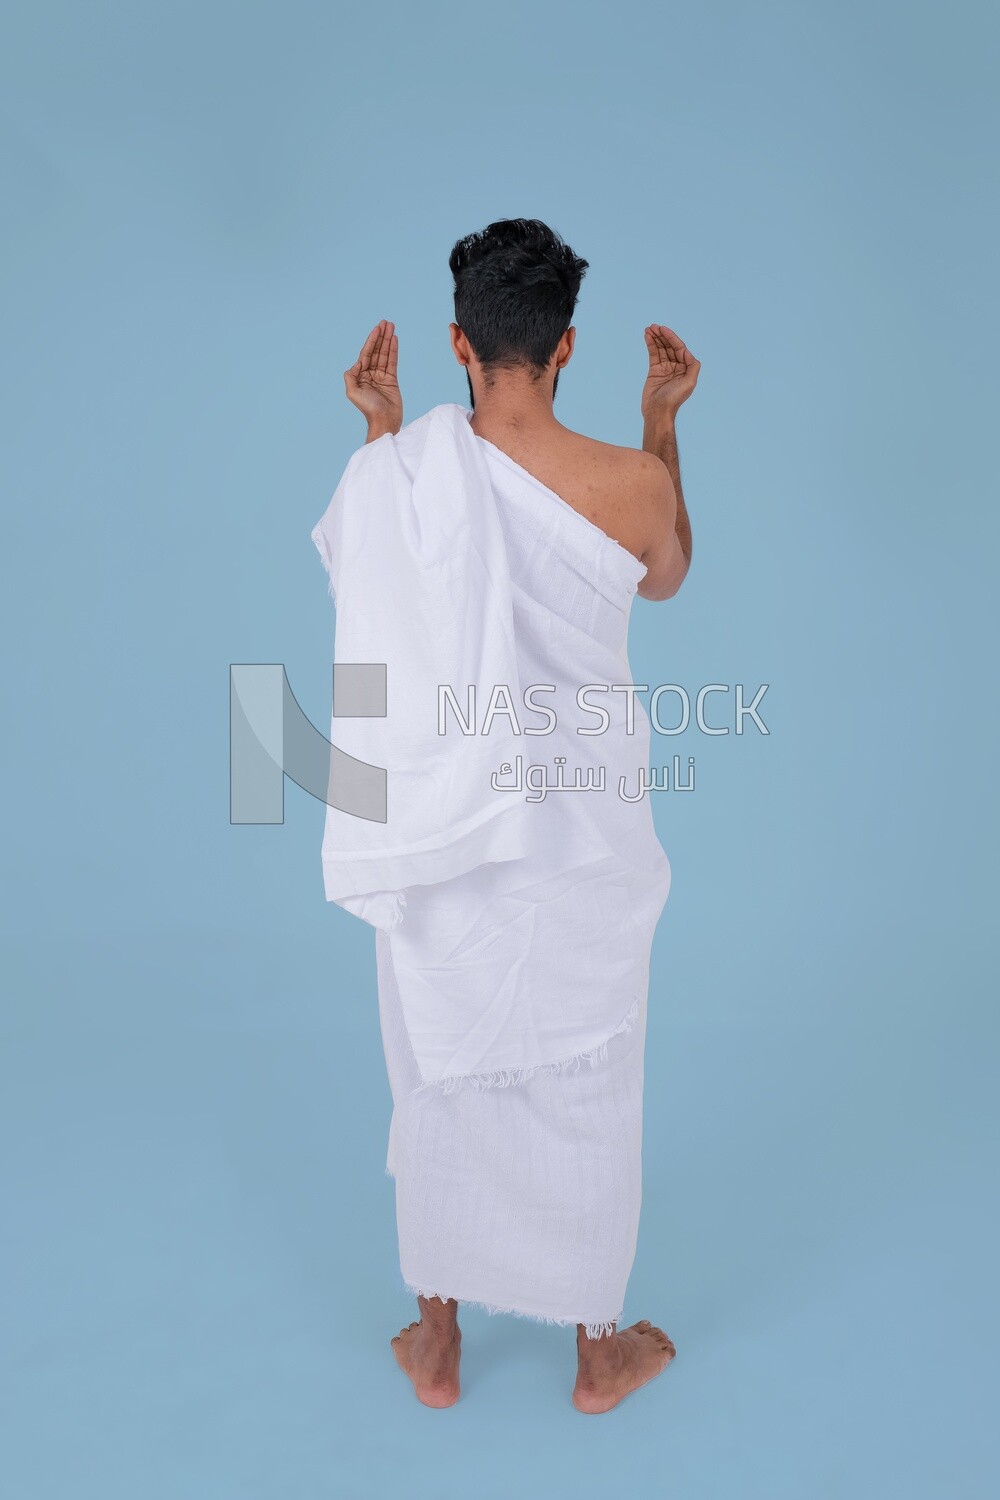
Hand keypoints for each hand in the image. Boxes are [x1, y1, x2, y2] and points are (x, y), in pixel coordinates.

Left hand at [344, 319, 402, 434]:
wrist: (384, 421)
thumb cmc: (368, 409)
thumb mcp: (352, 393)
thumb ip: (350, 376)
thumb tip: (357, 363)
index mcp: (359, 375)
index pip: (366, 353)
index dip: (371, 340)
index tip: (377, 328)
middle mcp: (369, 374)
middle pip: (376, 351)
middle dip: (380, 337)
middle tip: (386, 323)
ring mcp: (381, 376)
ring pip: (385, 354)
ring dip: (388, 340)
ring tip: (392, 327)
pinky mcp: (391, 380)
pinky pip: (392, 362)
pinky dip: (394, 351)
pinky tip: (395, 340)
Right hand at [641, 324, 700, 425]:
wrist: (657, 411)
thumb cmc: (674, 399)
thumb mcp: (689, 383)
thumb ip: (693, 367)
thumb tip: (689, 354)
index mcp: (686, 368)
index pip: (680, 348)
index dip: (672, 338)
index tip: (664, 330)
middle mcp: (677, 366)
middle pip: (670, 346)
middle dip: (663, 335)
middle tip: (654, 326)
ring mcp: (665, 368)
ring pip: (661, 348)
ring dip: (656, 338)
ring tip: (649, 328)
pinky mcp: (654, 371)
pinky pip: (653, 354)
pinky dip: (650, 345)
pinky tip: (647, 336)